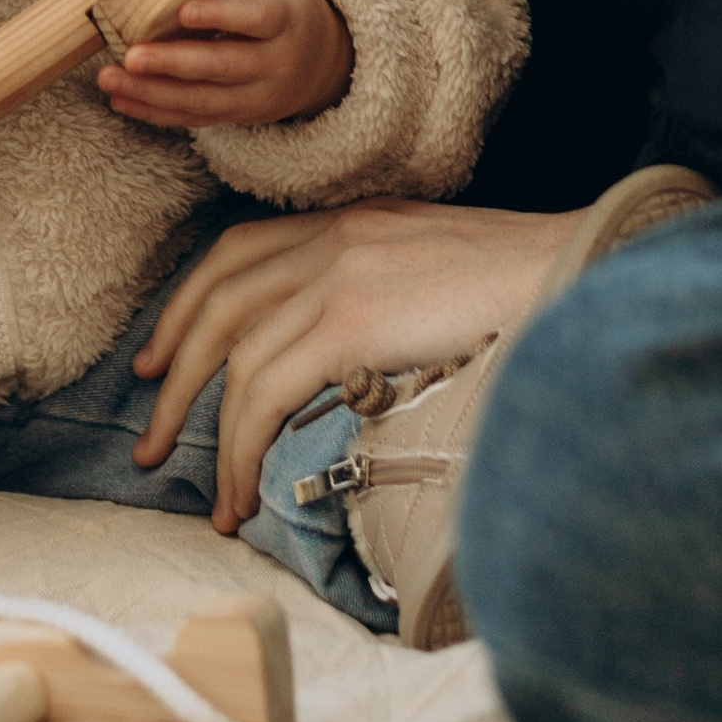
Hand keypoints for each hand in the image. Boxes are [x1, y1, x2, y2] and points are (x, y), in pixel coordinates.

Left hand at [94, 0, 351, 131]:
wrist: (321, 59)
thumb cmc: (281, 3)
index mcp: (284, 16)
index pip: (256, 17)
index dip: (221, 14)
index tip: (182, 11)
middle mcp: (275, 60)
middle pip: (223, 66)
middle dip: (174, 63)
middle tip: (131, 56)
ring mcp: (258, 94)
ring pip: (204, 100)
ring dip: (152, 93)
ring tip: (110, 79)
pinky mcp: (241, 116)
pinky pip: (196, 119)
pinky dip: (156, 112)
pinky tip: (121, 101)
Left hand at [130, 199, 593, 528]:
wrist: (570, 271)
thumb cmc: (523, 287)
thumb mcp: (432, 272)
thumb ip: (379, 295)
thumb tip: (346, 361)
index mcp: (346, 222)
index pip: (235, 253)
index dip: (187, 307)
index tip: (159, 358)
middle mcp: (329, 239)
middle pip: (218, 303)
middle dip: (173, 375)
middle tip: (152, 436)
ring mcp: (336, 275)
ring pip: (234, 358)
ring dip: (210, 435)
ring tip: (216, 499)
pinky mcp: (350, 320)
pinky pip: (266, 392)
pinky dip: (245, 448)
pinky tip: (250, 493)